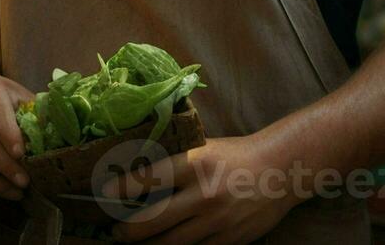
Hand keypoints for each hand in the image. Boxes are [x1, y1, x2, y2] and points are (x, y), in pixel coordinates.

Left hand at [102, 135, 299, 244]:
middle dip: (128, 230)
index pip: (150, 178)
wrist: (279, 171)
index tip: (105, 193)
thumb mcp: (203, 149)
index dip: (123, 188)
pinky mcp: (229, 241)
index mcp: (195, 164)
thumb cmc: (234, 156)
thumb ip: (175, 163)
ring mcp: (217, 222)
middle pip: (154, 220)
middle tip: (116, 231)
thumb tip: (135, 173)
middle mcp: (204, 195)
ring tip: (134, 243)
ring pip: (172, 244)